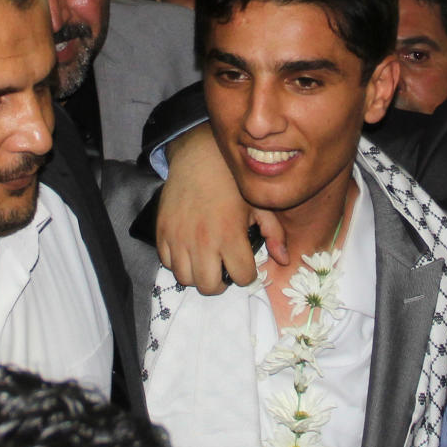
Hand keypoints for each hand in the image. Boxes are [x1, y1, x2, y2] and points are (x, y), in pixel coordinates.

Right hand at [157, 123, 287, 293]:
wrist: (199, 159)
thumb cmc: (232, 183)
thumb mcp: (259, 206)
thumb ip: (273, 234)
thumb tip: (284, 260)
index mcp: (230, 235)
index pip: (242, 277)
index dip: (247, 273)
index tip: (245, 263)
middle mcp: (203, 241)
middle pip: (209, 287)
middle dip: (221, 282)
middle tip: (224, 268)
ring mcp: (179, 238)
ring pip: (185, 278)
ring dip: (198, 274)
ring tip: (206, 260)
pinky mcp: (162, 232)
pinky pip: (166, 262)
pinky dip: (178, 262)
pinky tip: (189, 250)